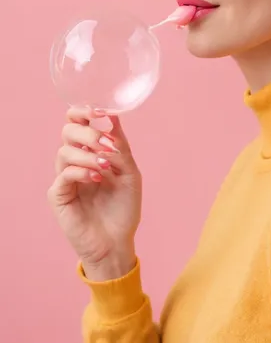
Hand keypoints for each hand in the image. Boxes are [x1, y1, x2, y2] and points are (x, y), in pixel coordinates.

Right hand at [48, 107, 141, 280]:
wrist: (118, 240)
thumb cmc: (123, 207)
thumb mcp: (129, 172)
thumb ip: (121, 146)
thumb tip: (114, 115)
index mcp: (90, 151)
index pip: (77, 122)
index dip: (82, 112)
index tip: (97, 110)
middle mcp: (75, 160)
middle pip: (68, 131)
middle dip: (88, 132)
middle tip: (105, 143)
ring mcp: (65, 177)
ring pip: (65, 151)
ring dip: (88, 154)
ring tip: (106, 167)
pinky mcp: (59, 195)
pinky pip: (64, 174)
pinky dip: (82, 171)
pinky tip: (97, 178)